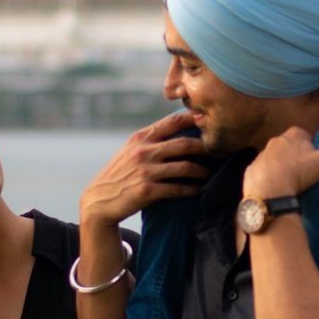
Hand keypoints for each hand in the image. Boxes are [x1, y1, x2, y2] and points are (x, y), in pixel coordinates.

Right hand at [78, 111, 208, 225]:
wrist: (100, 200)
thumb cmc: (120, 173)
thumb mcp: (130, 150)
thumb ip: (151, 139)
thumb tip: (179, 126)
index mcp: (141, 138)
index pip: (172, 122)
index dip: (193, 119)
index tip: (209, 121)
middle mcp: (143, 151)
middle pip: (184, 144)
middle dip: (206, 147)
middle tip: (219, 152)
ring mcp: (145, 171)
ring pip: (185, 167)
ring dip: (202, 171)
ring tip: (209, 174)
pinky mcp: (147, 190)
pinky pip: (178, 188)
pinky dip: (192, 189)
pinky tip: (199, 190)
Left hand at [243, 126, 318, 199]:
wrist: (268, 190)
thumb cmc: (298, 171)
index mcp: (292, 135)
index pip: (304, 135)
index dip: (311, 147)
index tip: (316, 160)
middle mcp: (274, 142)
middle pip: (288, 147)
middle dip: (295, 157)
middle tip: (305, 174)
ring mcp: (261, 157)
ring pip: (274, 160)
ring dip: (280, 169)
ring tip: (291, 185)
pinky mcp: (251, 172)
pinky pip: (261, 174)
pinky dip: (268, 180)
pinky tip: (276, 191)